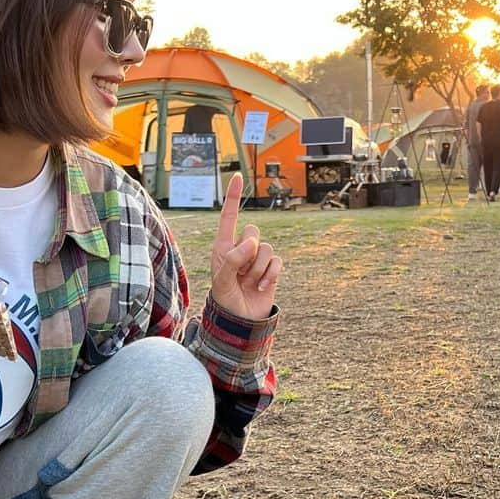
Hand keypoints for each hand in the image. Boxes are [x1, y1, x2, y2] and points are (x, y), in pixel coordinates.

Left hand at [209, 174, 281, 320]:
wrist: (241, 321)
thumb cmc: (225, 300)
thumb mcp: (222, 281)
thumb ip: (232, 259)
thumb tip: (251, 243)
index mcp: (224, 246)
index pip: (229, 217)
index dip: (233, 197)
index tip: (237, 177)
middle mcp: (241, 248)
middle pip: (252, 231)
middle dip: (248, 252)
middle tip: (240, 272)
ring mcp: (257, 259)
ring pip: (266, 247)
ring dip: (258, 268)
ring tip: (248, 283)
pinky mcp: (271, 269)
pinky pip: (277, 261)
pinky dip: (270, 275)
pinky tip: (261, 287)